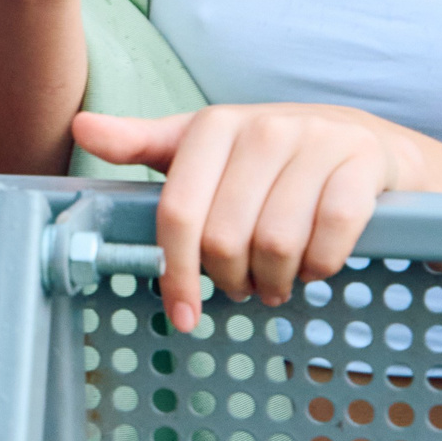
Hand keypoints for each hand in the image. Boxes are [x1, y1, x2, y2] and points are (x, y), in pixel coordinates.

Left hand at [78, 104, 423, 330]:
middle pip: (226, 238)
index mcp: (212, 125)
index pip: (178, 212)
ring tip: (277, 279)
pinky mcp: (361, 163)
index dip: (175, 272)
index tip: (183, 315)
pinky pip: (330, 238)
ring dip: (276, 280)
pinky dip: (320, 267)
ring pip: (277, 244)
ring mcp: (316, 142)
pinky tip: (315, 265)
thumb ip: (140, 143)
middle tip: (244, 286)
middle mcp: (261, 127)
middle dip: (232, 279)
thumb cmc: (267, 157)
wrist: (362, 142)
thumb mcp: (201, 147)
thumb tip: (80, 125)